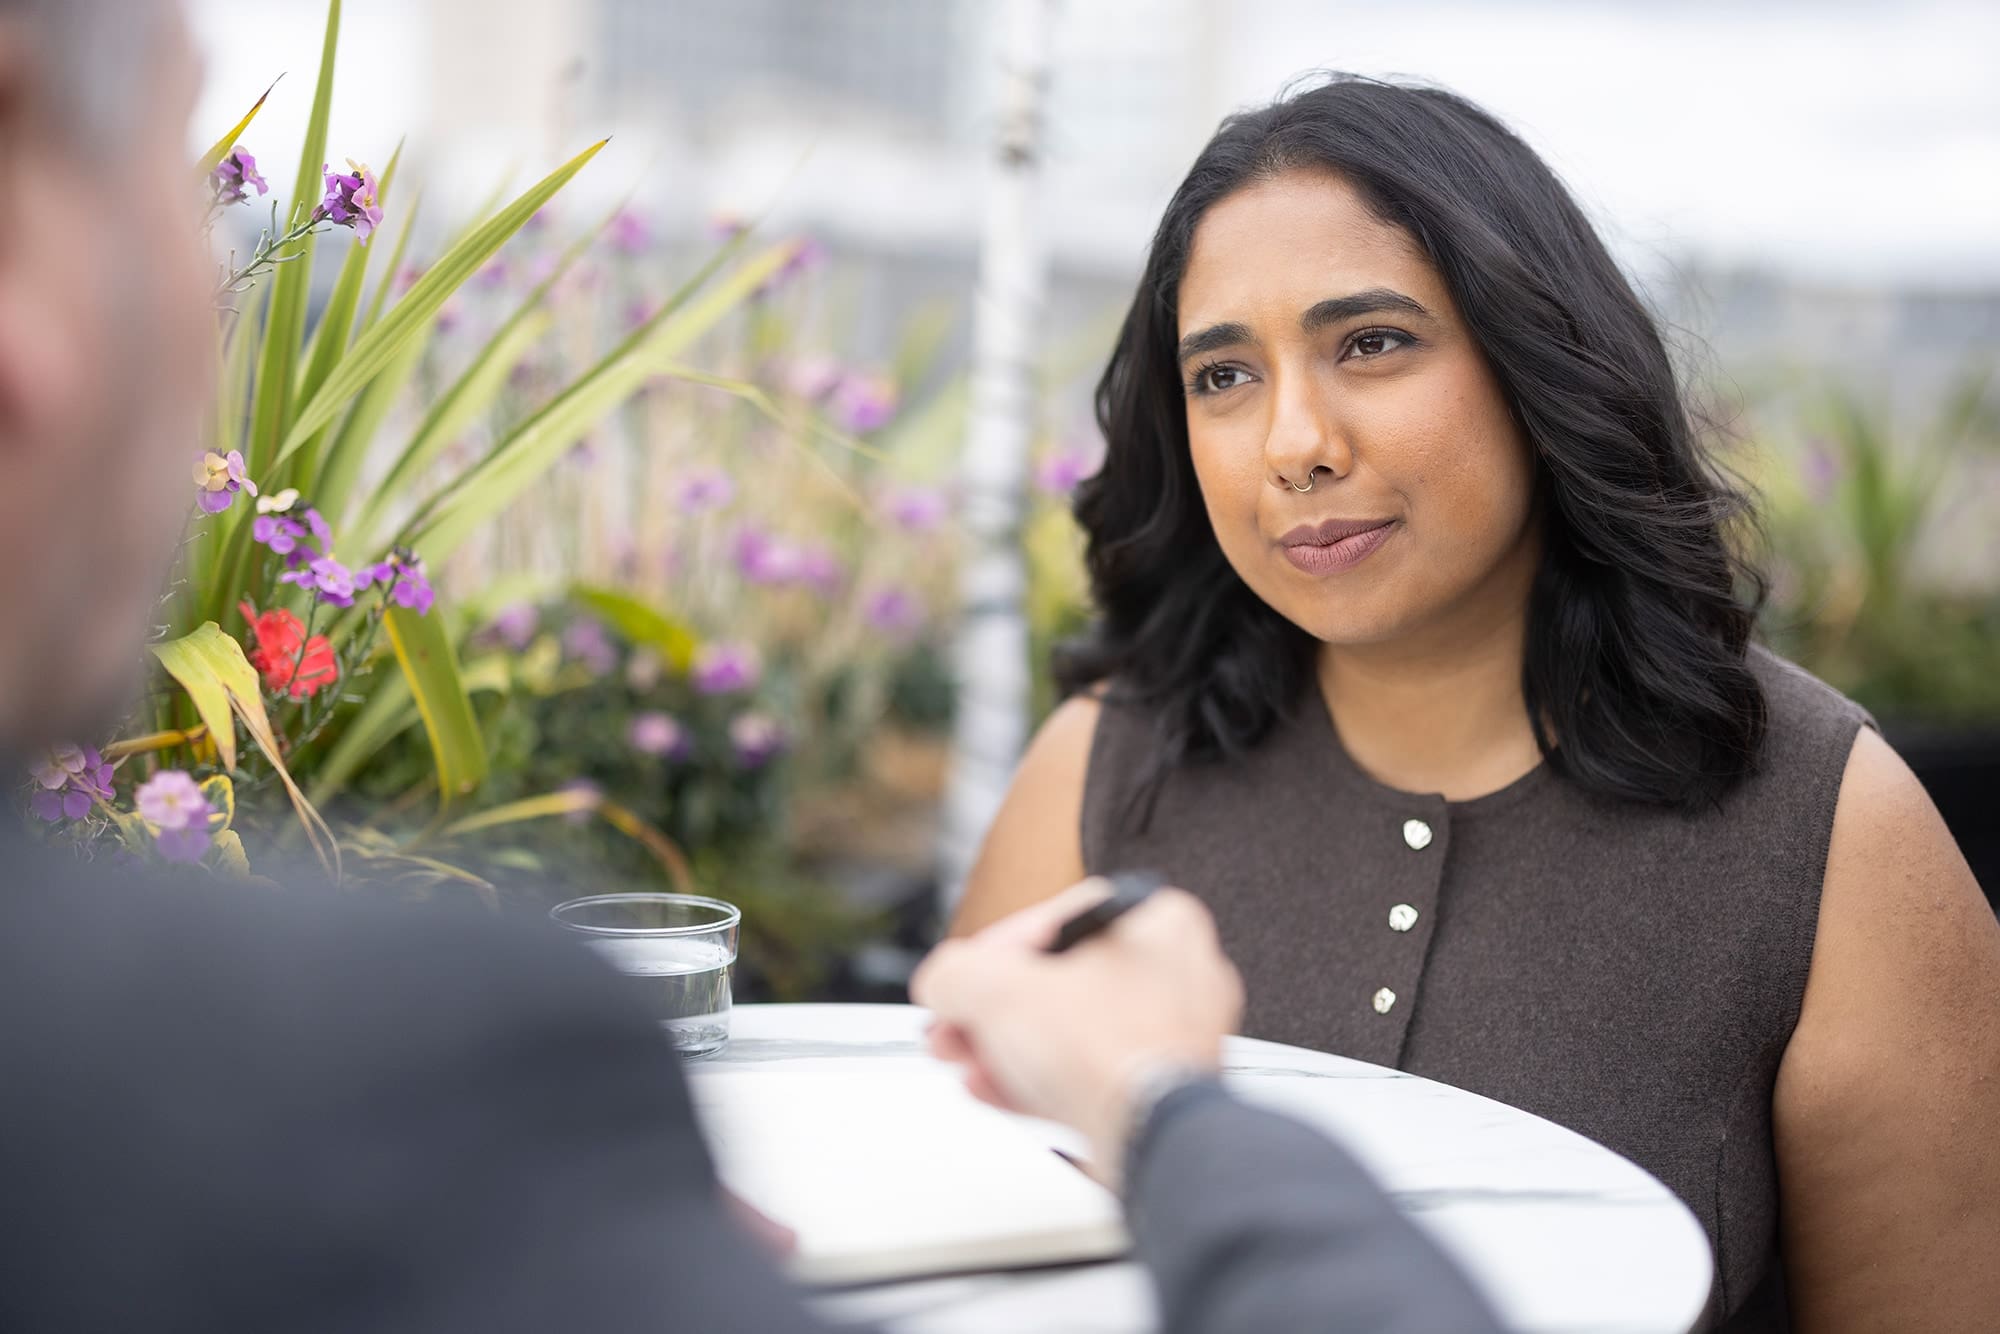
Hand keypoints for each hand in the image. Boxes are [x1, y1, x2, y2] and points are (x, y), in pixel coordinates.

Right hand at [912, 880, 1243, 1180]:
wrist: (1149, 1137)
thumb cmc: (1106, 1050)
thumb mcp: (994, 989)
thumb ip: (954, 974)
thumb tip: (943, 984)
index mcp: (1154, 920)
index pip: (1051, 923)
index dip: (990, 955)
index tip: (963, 980)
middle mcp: (1176, 972)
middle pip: (1057, 984)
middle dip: (993, 1012)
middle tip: (956, 1028)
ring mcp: (1173, 1035)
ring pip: (1071, 1032)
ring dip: (1009, 1049)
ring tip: (968, 1063)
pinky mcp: (1161, 1087)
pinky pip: (1090, 1072)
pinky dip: (1041, 1078)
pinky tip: (998, 1089)